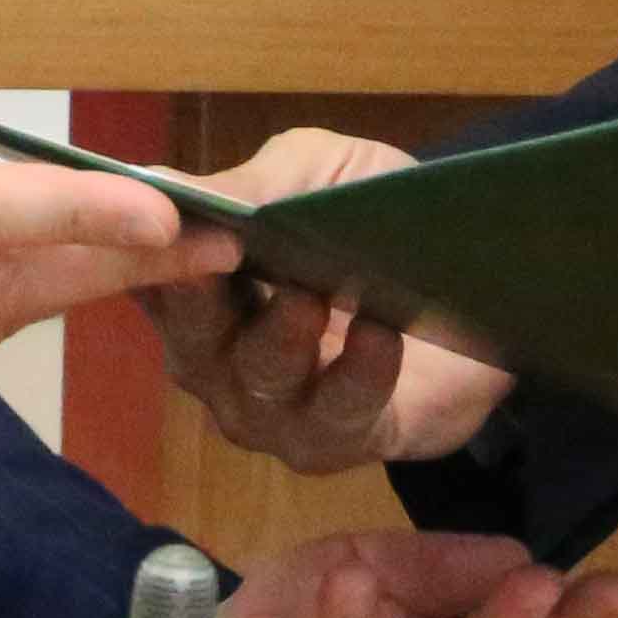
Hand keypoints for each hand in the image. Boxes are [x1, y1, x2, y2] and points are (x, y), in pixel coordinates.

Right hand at [140, 128, 515, 472]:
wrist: (476, 288)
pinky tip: (380, 336)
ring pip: (259, 380)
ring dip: (284, 335)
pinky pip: (337, 414)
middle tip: (225, 253)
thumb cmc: (371, 223)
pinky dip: (358, 372)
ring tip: (313, 295)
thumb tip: (163, 185)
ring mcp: (269, 411)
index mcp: (196, 288)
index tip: (154, 217)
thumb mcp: (320, 175)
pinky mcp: (335, 443)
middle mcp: (215, 358)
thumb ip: (255, 182)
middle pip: (191, 334)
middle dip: (200, 296)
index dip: (142, 250)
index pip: (147, 275)